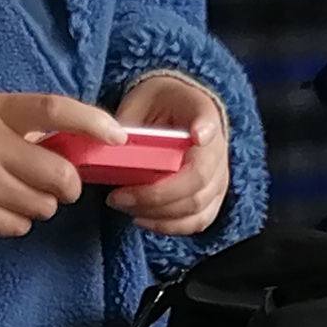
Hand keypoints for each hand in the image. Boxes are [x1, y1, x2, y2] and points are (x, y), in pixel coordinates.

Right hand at [0, 93, 114, 236]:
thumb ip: (24, 123)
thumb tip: (74, 143)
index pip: (54, 111)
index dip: (92, 123)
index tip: (116, 136)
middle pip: (60, 174)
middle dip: (69, 183)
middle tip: (59, 182)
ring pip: (44, 205)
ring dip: (42, 203)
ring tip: (19, 191)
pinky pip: (19, 226)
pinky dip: (19, 220)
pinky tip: (1, 206)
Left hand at [109, 70, 232, 238]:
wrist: (179, 111)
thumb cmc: (158, 104)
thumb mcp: (139, 101)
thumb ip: (128, 124)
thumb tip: (107, 150)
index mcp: (200, 111)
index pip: (208, 119)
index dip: (206, 129)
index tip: (197, 135)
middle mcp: (217, 146)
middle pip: (197, 179)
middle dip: (155, 195)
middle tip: (119, 196)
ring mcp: (218, 175)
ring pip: (197, 206)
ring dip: (158, 214)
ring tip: (125, 208)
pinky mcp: (212, 197)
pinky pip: (198, 221)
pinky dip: (169, 226)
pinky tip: (143, 219)